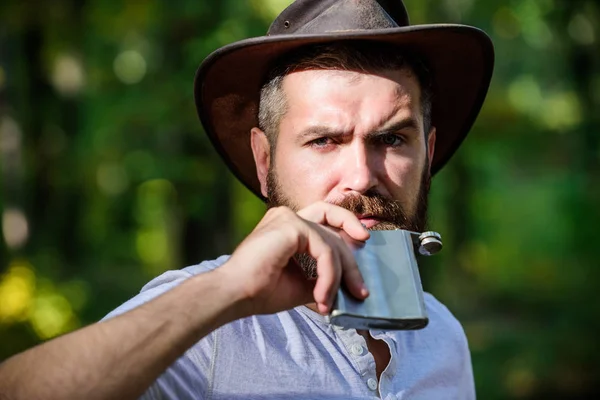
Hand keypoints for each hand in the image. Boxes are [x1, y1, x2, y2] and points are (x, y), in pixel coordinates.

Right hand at [221, 202, 369, 316]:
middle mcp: (287, 216)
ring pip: (331, 242)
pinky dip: (328, 275)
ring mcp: (289, 217)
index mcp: (287, 225)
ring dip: (338, 275)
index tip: (364, 245)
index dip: (347, 228)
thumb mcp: (301, 283)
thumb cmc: (260, 291)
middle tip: (361, 289)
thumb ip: (322, 276)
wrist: (236, 295)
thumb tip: (347, 286)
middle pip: (334, 226)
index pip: (325, 219)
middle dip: (351, 260)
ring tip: (329, 302)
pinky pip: (324, 250)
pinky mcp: (291, 225)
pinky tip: (321, 295)